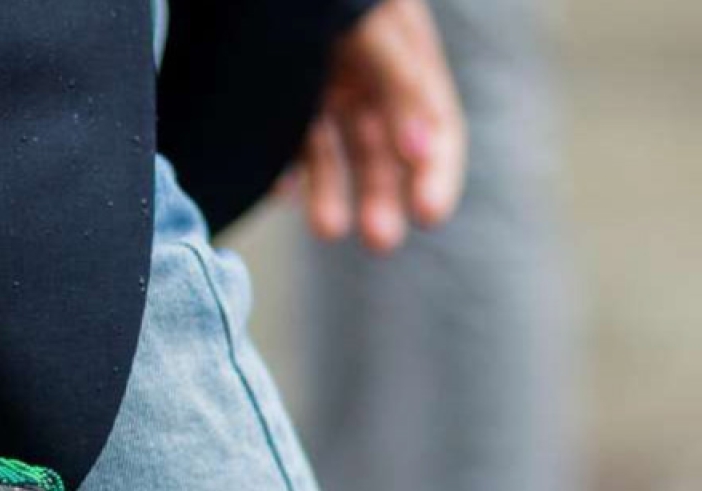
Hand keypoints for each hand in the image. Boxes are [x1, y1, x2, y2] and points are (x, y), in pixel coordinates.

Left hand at [291, 0, 466, 252]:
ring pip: (332, 152)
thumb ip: (400, 81)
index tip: (430, 216)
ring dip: (334, 192)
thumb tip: (422, 149)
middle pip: (383, 149)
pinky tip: (281, 195)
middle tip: (380, 241)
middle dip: (383, 194)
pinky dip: (283, 172)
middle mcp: (366, 77)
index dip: (436, 171)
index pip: (434, 125)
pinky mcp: (277, 97)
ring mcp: (320, 87)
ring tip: (329, 229)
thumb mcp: (377, 25)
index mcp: (404, 57)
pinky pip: (283, 146)